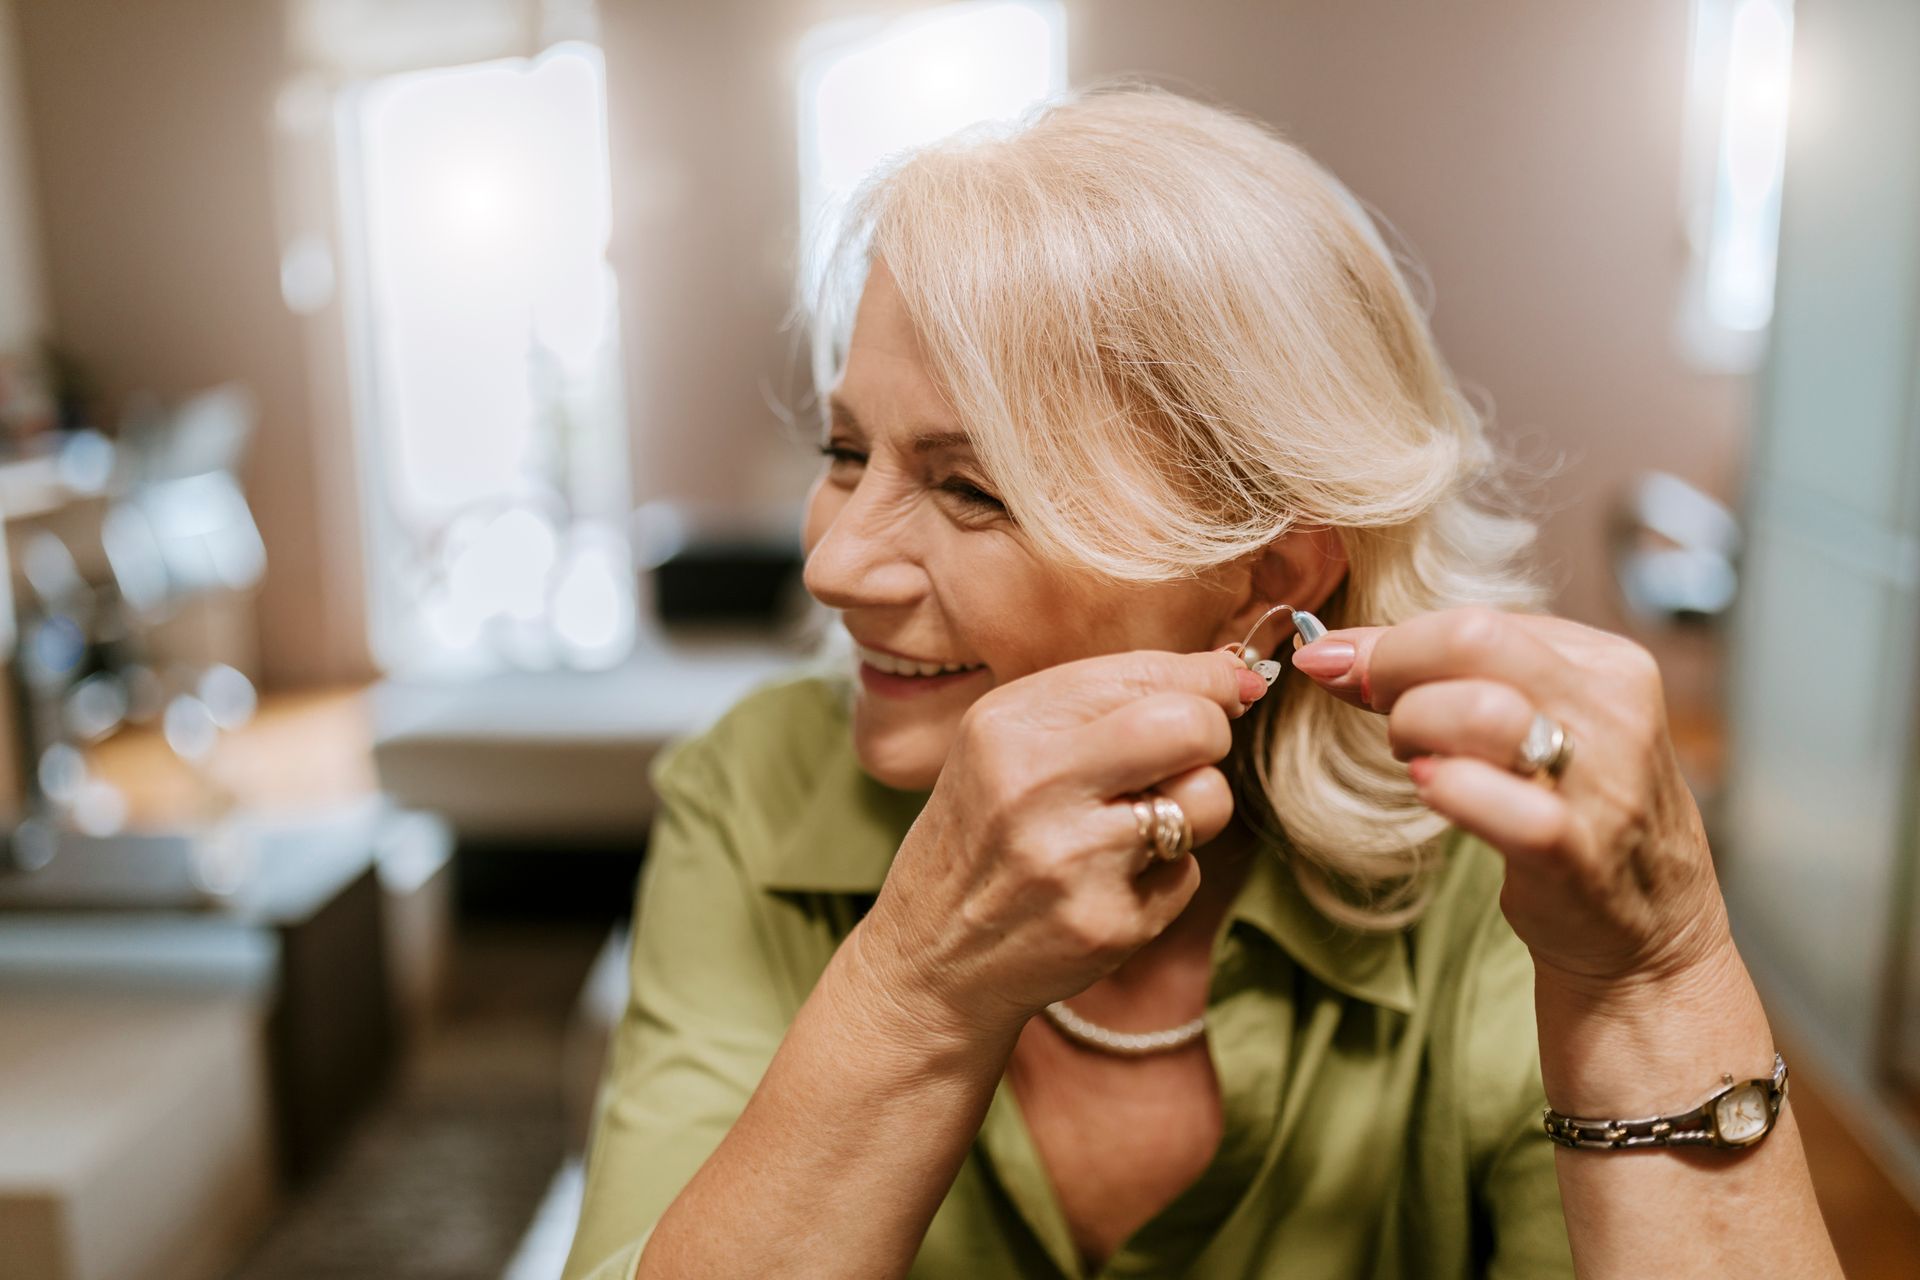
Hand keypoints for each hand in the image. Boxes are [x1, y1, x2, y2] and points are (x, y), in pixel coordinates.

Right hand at [855, 648, 1268, 1040]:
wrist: (930, 957)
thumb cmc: (982, 833)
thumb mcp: (1006, 743)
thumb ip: (1106, 700)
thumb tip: (1238, 673)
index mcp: (1007, 724)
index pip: (1146, 672)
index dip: (1208, 682)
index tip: (1224, 693)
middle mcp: (1034, 784)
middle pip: (1191, 727)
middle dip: (1210, 736)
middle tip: (1183, 758)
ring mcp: (1072, 860)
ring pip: (1207, 799)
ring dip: (1190, 811)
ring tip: (1131, 828)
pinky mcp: (1106, 923)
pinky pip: (1187, 873)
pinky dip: (1161, 877)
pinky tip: (1105, 886)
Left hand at [1290, 608, 1730, 996]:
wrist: (1647, 929)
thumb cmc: (1567, 809)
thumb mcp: (1528, 721)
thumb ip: (1447, 676)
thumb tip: (1331, 651)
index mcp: (1605, 662)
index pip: (1476, 619)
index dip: (1394, 643)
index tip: (1344, 668)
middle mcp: (1613, 710)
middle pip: (1472, 641)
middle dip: (1393, 671)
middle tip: (1376, 712)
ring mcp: (1602, 781)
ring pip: (1478, 710)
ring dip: (1414, 730)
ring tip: (1417, 761)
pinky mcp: (1579, 852)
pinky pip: (1497, 802)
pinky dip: (1448, 790)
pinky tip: (1434, 791)